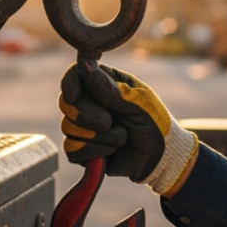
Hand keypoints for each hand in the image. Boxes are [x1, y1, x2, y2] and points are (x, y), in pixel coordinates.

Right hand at [59, 62, 197, 194]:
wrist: (159, 156)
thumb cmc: (154, 123)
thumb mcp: (140, 103)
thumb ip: (114, 90)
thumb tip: (87, 70)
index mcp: (103, 82)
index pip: (75, 75)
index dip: (70, 83)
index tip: (74, 95)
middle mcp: (89, 102)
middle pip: (67, 103)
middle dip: (87, 115)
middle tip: (109, 122)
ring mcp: (83, 126)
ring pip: (68, 127)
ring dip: (99, 136)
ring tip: (122, 137)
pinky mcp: (81, 149)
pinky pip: (71, 149)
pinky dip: (94, 151)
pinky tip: (111, 151)